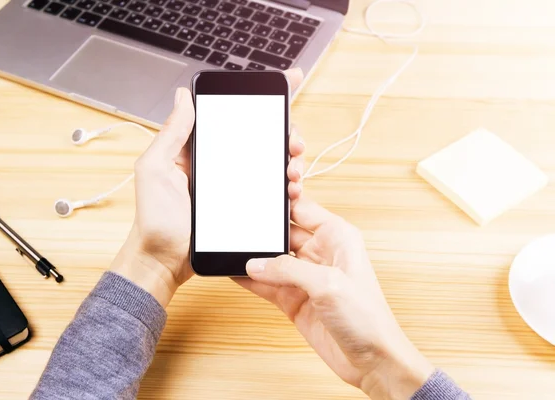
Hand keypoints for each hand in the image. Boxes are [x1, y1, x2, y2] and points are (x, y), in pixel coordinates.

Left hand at [111, 69, 306, 307]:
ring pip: (272, 162)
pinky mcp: (246, 207)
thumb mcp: (154, 169)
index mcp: (201, 149)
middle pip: (261, 137)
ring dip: (291, 158)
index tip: (288, 80)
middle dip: (285, 131)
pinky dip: (288, 186)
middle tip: (293, 138)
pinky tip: (291, 188)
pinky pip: (272, 191)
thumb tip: (184, 97)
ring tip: (293, 166)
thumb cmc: (154, 218)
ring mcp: (236, 185)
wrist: (164, 261)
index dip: (260, 98)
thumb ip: (171, 133)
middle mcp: (222, 163)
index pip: (233, 115)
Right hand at [234, 197, 433, 398]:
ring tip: (227, 247)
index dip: (281, 199)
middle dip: (260, 229)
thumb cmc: (367, 318)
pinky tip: (232, 272)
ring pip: (271, 258)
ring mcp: (305, 276)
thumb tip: (255, 263)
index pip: (302, 207)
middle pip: (282, 232)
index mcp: (337, 236)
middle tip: (234, 225)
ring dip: (252, 256)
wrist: (373, 361)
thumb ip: (287, 269)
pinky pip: (266, 284)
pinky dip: (250, 279)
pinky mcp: (295, 299)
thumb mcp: (327, 284)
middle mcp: (320, 252)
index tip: (257, 193)